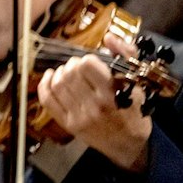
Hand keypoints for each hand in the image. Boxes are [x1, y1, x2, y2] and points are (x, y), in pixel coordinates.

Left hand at [37, 35, 151, 171]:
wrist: (128, 145)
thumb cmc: (134, 112)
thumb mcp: (137, 83)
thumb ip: (125, 56)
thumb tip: (109, 37)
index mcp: (112, 94)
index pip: (87, 65)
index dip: (88, 59)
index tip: (92, 63)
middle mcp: (94, 106)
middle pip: (70, 73)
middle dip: (73, 65)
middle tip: (79, 67)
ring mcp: (78, 116)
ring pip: (57, 84)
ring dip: (60, 73)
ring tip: (68, 73)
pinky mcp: (67, 123)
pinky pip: (47, 100)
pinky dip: (45, 84)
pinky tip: (50, 77)